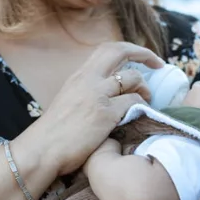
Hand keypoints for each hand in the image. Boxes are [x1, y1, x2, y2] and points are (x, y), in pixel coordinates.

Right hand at [29, 42, 163, 175]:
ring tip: (147, 100)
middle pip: (120, 51)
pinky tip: (140, 116)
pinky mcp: (105, 114)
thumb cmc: (53, 134)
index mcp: (79, 75)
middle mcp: (88, 79)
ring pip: (133, 78)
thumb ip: (86, 92)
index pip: (107, 49)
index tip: (142, 57)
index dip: (129, 49)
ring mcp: (97, 95)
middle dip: (144, 53)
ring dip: (145, 88)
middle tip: (158, 64)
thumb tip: (106, 93)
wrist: (41, 151)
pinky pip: (134, 102)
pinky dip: (142, 107)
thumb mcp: (68, 101)